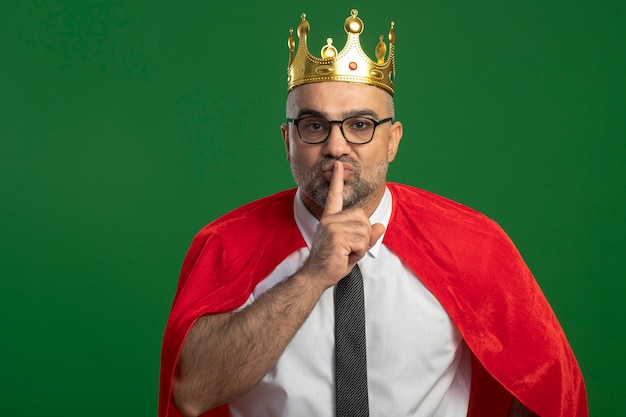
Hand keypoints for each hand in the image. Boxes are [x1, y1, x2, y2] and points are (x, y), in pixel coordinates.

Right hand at [300, 161, 384, 288]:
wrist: (316, 275)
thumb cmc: (332, 262)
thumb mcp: (353, 247)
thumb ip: (367, 236)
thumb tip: (381, 226)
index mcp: (331, 219)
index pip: (335, 196)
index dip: (337, 180)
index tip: (338, 166)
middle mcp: (330, 220)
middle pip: (363, 218)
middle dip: (363, 237)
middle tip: (349, 249)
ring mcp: (333, 227)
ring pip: (364, 231)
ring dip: (361, 247)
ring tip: (346, 253)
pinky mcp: (337, 237)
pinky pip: (361, 242)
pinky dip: (358, 253)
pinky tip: (344, 256)